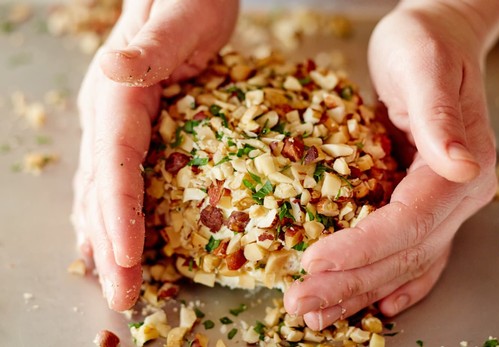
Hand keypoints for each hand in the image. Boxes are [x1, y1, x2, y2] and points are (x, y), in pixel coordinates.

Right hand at [72, 0, 237, 309]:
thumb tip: (115, 70)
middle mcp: (108, 112)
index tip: (129, 259)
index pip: (115, 162)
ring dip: (108, 239)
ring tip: (115, 282)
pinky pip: (116, 179)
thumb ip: (149, 47)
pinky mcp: (134, 128)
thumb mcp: (180, 16)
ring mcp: (117, 122)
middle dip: (113, 245)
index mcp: (118, 92)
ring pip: (103, 190)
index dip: (119, 214)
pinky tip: (112, 240)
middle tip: (124, 295)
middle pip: (105, 188)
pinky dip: (112, 215)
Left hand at [284, 2, 497, 329]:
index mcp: (458, 169)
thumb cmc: (425, 46)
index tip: (314, 261)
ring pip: (403, 263)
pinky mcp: (421, 202)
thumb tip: (461, 165)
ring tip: (317, 313)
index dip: (361, 247)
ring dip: (358, 292)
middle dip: (349, 282)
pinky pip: (412, 254)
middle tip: (301, 303)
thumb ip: (440, 117)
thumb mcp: (425, 68)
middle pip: (401, 254)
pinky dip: (392, 282)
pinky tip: (372, 303)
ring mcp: (441, 204)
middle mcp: (456, 196)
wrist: (435, 39)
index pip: (407, 223)